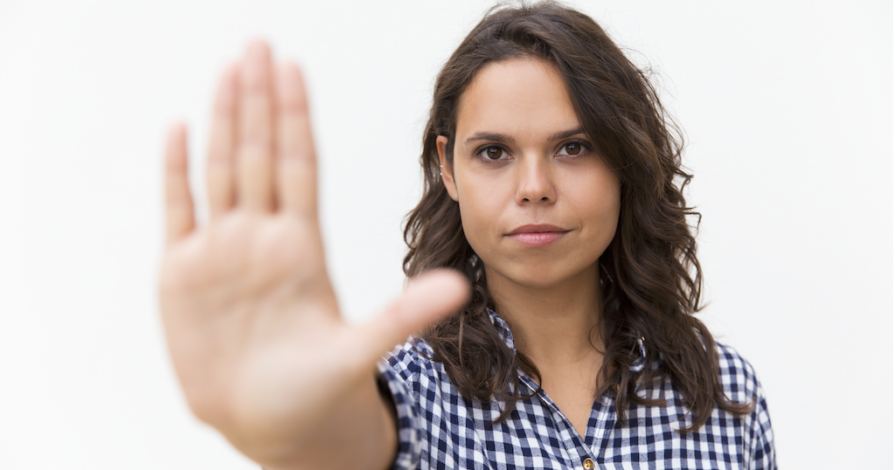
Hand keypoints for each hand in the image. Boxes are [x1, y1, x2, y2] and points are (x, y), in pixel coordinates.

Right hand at [159, 40, 468, 467]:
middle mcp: (262, 238)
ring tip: (227, 70)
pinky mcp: (183, 274)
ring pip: (220, 169)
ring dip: (223, 120)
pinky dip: (176, 170)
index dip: (296, 116)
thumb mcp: (360, 351)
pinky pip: (178, 210)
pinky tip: (179, 128)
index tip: (294, 67)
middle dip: (258, 99)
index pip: (300, 165)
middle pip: (259, 154)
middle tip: (256, 45)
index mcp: (303, 247)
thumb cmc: (318, 392)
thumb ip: (403, 314)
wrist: (270, 426)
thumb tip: (459, 286)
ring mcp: (222, 251)